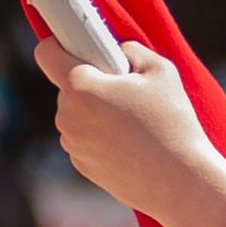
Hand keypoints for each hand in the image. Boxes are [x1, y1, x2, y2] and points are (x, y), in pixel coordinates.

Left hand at [31, 31, 225, 226]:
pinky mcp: (81, 165)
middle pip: (68, 86)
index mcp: (80, 87)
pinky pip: (84, 139)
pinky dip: (100, 137)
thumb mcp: (160, 70)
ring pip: (76, 113)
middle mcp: (66, 115)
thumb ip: (132, 50)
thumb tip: (118, 50)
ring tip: (134, 121)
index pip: (46, 53)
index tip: (76, 46)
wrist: (179, 182)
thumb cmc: (171, 122)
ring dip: (96, 111)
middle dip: (92, 83)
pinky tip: (130, 144)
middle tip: (127, 91)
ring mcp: (72, 143)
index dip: (59, 44)